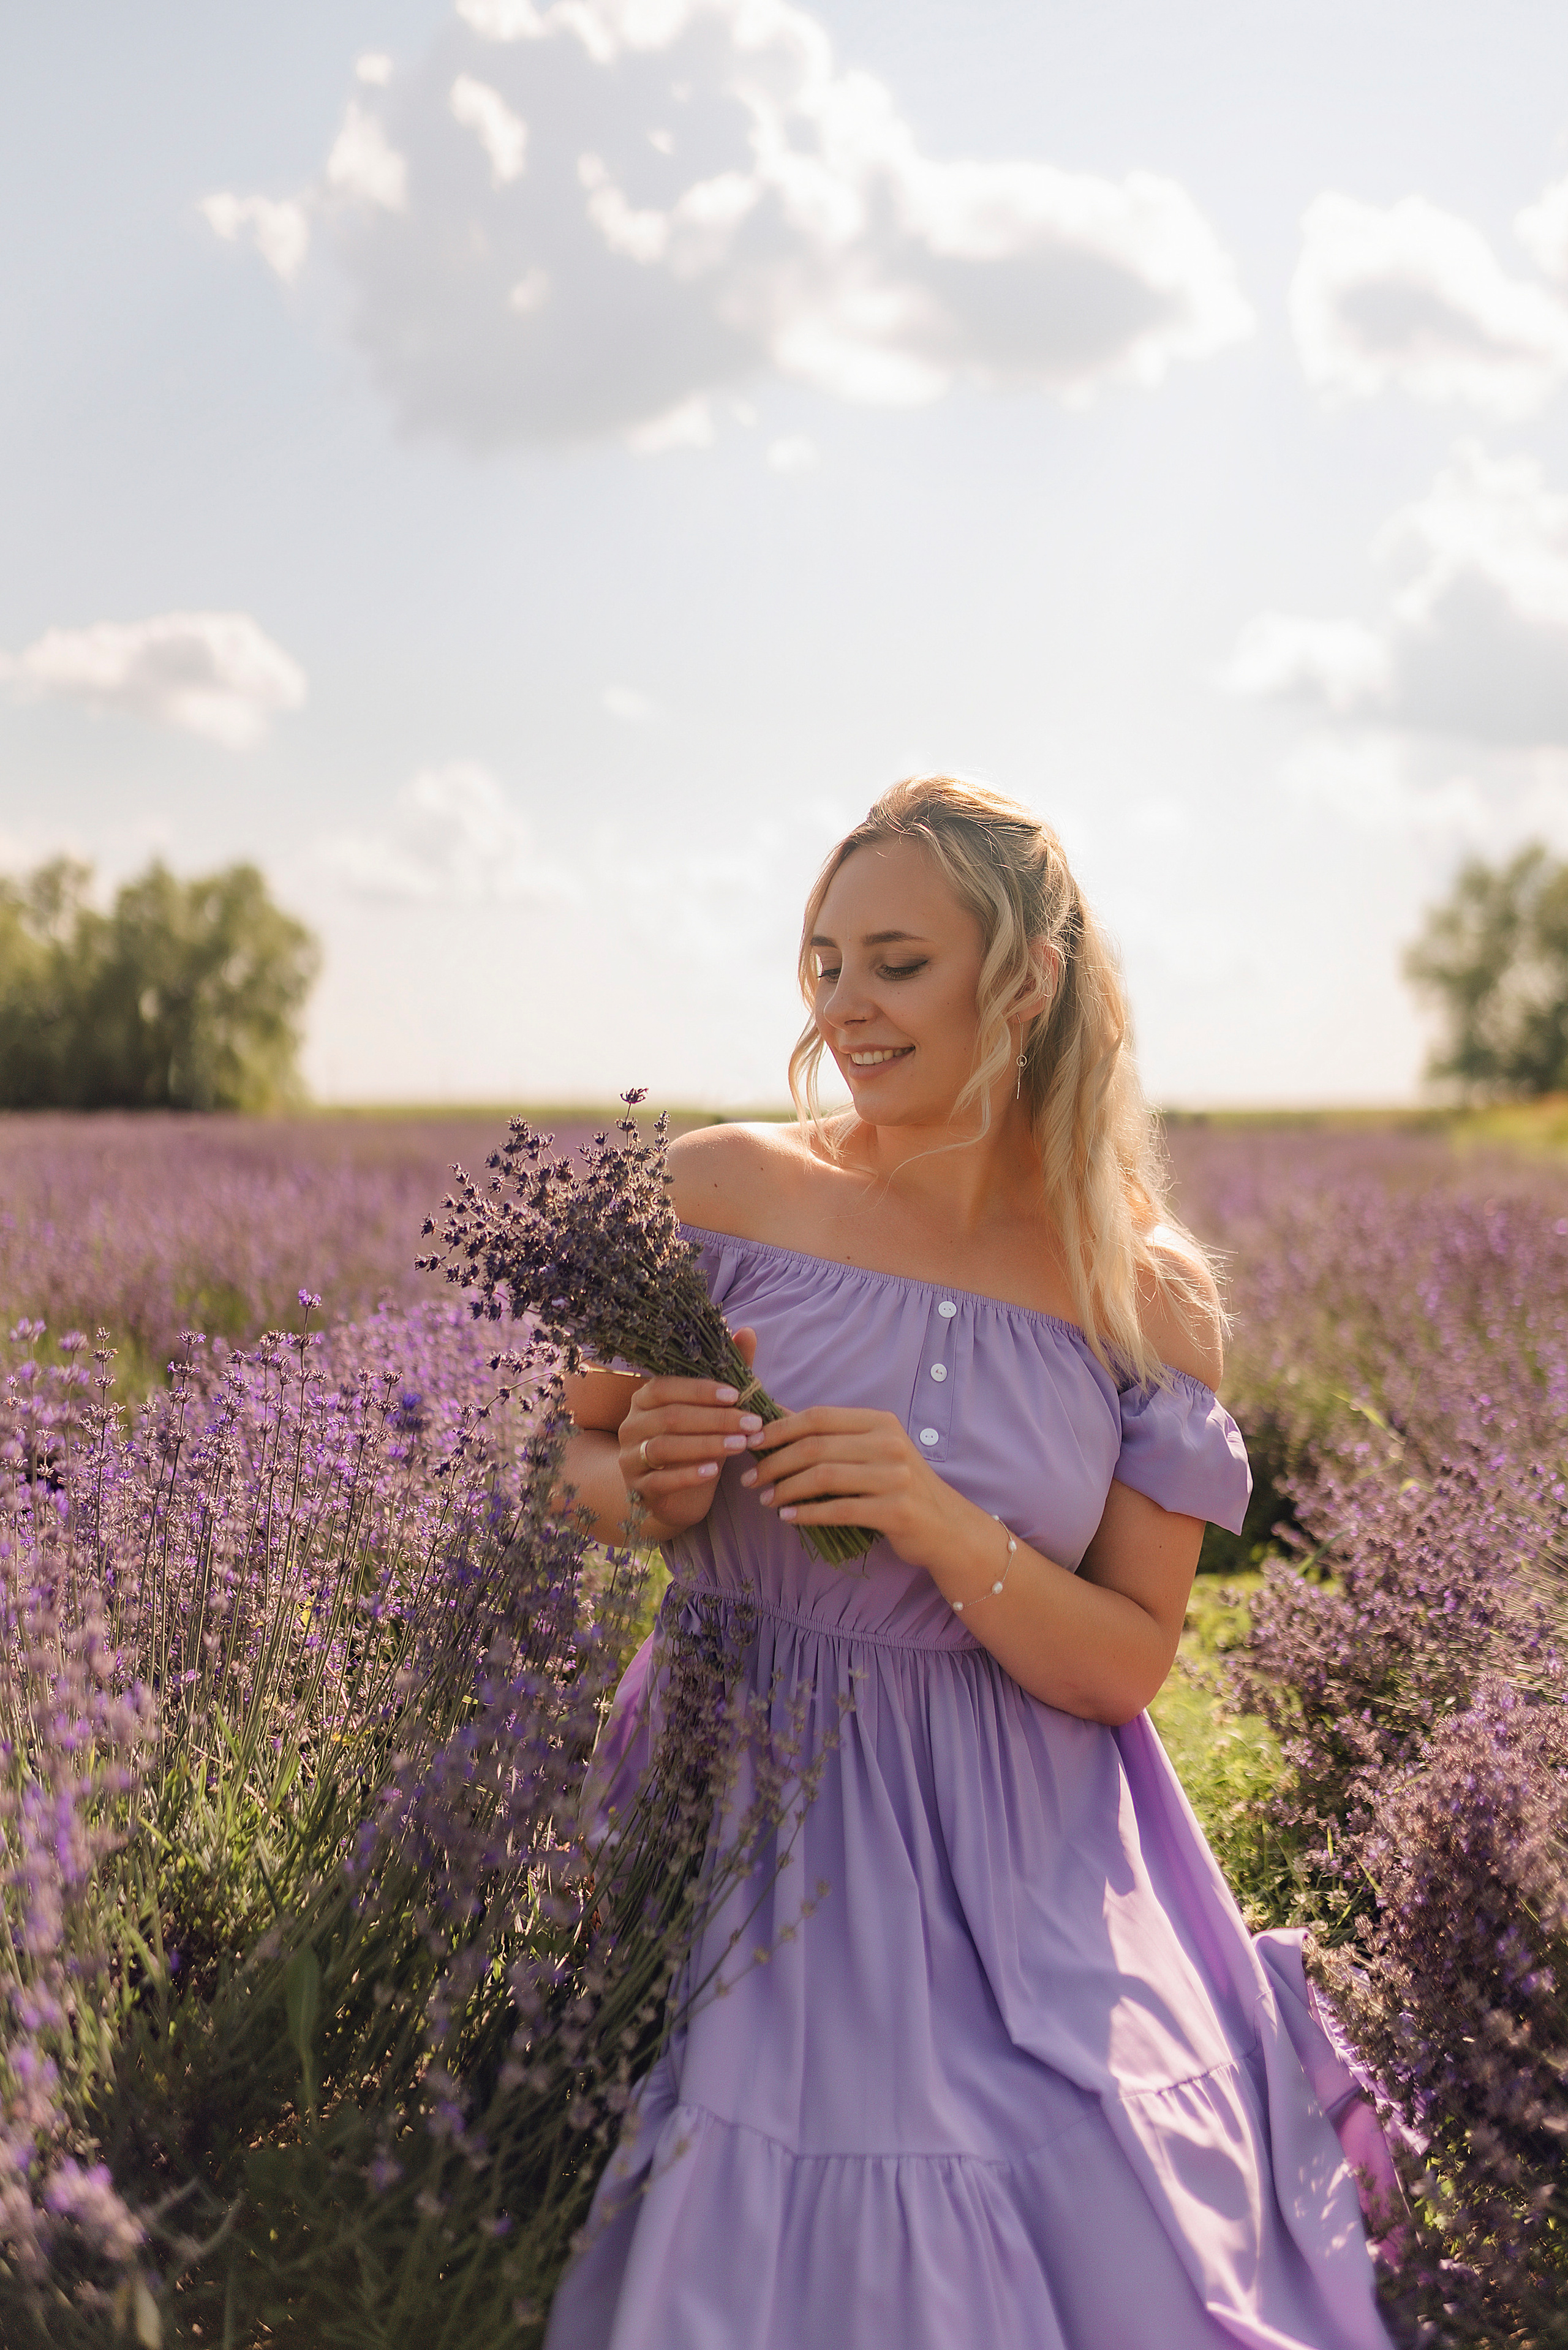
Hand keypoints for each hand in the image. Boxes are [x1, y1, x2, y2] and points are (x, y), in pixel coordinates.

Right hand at [617, 1328, 762, 1536]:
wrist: (674, 1495)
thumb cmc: (695, 1443)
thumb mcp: (712, 1411)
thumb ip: (728, 1373)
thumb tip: (747, 1332)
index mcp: (645, 1399)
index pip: (666, 1387)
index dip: (701, 1390)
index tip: (737, 1395)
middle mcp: (632, 1425)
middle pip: (670, 1417)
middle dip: (715, 1420)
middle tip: (751, 1424)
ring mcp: (630, 1458)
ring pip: (664, 1447)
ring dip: (706, 1445)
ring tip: (740, 1445)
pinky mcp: (637, 1489)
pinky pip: (659, 1481)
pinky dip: (687, 1475)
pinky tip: (713, 1471)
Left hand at [738, 1404, 972, 1572]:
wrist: (946, 1526)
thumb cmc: (898, 1486)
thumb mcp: (871, 1451)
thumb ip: (829, 1435)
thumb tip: (774, 1415)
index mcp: (880, 1422)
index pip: (819, 1417)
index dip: (780, 1428)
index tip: (752, 1443)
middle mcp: (889, 1444)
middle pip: (816, 1447)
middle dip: (775, 1463)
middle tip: (751, 1479)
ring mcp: (895, 1477)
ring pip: (823, 1477)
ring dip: (786, 1489)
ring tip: (765, 1499)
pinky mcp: (896, 1511)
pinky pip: (839, 1510)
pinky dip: (808, 1514)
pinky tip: (788, 1517)